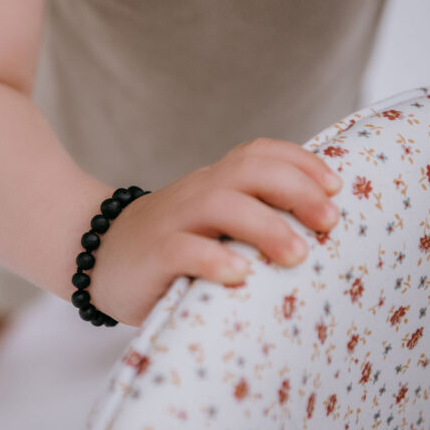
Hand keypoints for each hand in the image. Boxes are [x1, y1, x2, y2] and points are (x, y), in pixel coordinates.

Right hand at [88, 137, 342, 326]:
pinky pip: (182, 250)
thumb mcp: (206, 220)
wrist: (93, 253)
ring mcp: (171, 222)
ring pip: (220, 205)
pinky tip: (240, 276)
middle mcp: (195, 193)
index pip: (258, 153)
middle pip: (248, 171)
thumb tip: (315, 230)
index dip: (302, 162)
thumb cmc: (166, 242)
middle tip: (328, 223)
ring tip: (296, 255)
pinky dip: (214, 260)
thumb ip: (246, 215)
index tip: (336, 188)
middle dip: (296, 190)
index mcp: (212, 182)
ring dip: (265, 226)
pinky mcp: (152, 255)